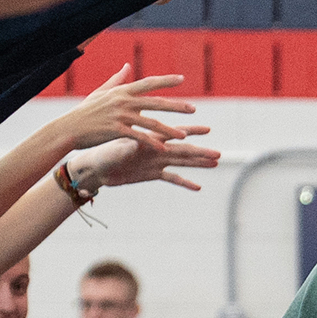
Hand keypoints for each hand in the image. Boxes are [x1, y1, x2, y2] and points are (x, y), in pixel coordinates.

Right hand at [58, 65, 195, 151]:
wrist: (69, 128)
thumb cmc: (85, 112)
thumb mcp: (100, 93)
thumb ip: (117, 80)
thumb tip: (128, 66)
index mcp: (121, 91)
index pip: (148, 83)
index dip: (166, 80)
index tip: (182, 78)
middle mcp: (123, 101)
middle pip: (155, 102)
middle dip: (176, 106)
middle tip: (193, 109)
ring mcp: (120, 116)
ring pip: (150, 122)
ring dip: (168, 130)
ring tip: (184, 136)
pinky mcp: (116, 130)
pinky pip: (138, 137)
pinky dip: (151, 143)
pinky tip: (162, 149)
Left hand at [66, 129, 220, 193]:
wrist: (97, 167)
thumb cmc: (103, 152)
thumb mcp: (118, 148)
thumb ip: (132, 144)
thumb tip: (141, 141)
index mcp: (150, 139)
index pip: (174, 133)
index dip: (190, 132)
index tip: (207, 130)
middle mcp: (157, 149)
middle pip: (184, 150)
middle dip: (201, 152)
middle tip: (219, 154)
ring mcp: (157, 162)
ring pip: (182, 162)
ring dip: (198, 164)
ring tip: (215, 164)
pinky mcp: (153, 174)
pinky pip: (172, 178)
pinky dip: (184, 182)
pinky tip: (198, 187)